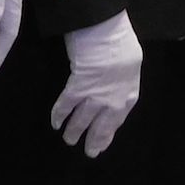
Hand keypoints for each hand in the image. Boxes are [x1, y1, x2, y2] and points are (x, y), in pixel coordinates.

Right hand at [53, 10, 141, 158]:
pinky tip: (55, 123)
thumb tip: (114, 83)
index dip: (108, 134)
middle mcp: (113, 101)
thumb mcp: (130, 61)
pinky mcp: (77, 89)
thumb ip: (122, 77)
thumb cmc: (120, 41)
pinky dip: (59, 115)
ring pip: (82, 120)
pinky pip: (66, 106)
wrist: (107, 30)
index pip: (118, 120)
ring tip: (69, 140)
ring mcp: (95, 97)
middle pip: (102, 126)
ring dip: (74, 131)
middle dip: (94, 141)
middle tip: (89, 153)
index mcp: (128, 93)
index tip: (102, 145)